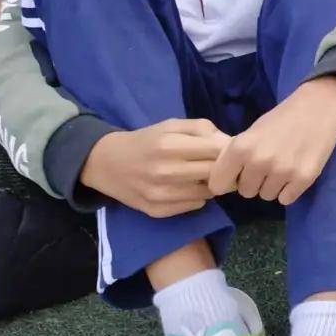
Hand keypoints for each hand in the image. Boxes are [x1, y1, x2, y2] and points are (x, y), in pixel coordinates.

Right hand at [81, 119, 229, 217]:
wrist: (107, 163)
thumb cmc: (146, 141)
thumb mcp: (170, 125)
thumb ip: (201, 128)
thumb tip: (229, 142)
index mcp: (168, 145)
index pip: (216, 151)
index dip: (227, 150)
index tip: (228, 150)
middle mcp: (164, 172)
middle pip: (214, 173)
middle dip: (222, 168)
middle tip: (222, 165)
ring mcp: (160, 194)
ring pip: (207, 193)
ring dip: (211, 184)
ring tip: (203, 176)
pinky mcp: (157, 210)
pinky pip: (194, 206)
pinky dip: (197, 197)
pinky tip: (188, 188)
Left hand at [208, 76, 335, 204]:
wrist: (319, 108)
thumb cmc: (281, 119)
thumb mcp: (250, 132)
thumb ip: (235, 156)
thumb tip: (223, 182)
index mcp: (240, 148)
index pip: (218, 184)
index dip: (227, 180)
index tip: (238, 174)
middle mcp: (259, 162)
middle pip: (246, 192)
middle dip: (254, 181)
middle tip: (268, 164)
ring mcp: (282, 172)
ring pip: (267, 196)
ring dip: (273, 185)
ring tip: (284, 165)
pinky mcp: (303, 179)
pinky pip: (286, 199)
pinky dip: (290, 189)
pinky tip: (295, 171)